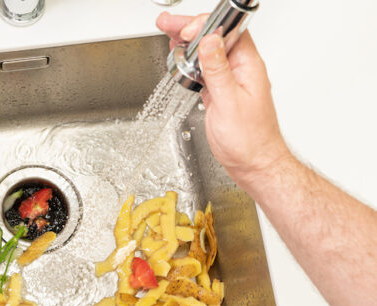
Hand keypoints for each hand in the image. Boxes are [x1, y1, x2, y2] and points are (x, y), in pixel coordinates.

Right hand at [156, 12, 290, 182]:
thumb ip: (218, 69)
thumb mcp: (230, 102)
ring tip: (169, 33)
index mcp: (248, 67)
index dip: (206, 25)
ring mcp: (229, 80)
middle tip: (168, 23)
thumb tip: (209, 40)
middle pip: (215, 38)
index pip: (228, 32)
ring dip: (189, 43)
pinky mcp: (219, 92)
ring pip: (207, 52)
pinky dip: (190, 61)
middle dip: (192, 28)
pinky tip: (179, 57)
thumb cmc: (250, 140)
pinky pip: (204, 69)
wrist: (254, 164)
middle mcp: (239, 70)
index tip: (187, 31)